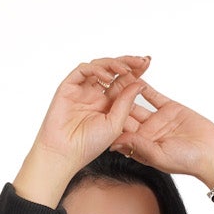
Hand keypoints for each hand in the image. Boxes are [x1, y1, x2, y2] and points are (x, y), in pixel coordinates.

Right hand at [26, 55, 154, 177]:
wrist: (66, 153)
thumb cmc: (88, 145)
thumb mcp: (116, 124)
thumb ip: (126, 103)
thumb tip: (139, 84)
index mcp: (108, 105)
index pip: (123, 82)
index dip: (135, 72)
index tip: (147, 63)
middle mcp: (96, 95)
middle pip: (113, 71)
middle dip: (128, 63)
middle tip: (141, 60)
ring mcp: (82, 90)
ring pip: (99, 67)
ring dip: (114, 64)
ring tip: (126, 69)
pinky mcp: (69, 86)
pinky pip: (83, 70)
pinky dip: (96, 70)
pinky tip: (107, 77)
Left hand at [107, 82, 213, 181]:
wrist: (212, 153)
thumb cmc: (187, 162)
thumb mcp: (158, 156)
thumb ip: (138, 146)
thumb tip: (114, 142)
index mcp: (139, 146)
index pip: (119, 132)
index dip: (107, 121)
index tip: (94, 110)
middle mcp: (146, 132)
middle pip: (125, 115)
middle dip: (113, 103)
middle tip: (99, 89)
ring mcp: (157, 120)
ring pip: (137, 103)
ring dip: (126, 91)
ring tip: (114, 78)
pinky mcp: (169, 109)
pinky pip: (153, 96)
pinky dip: (144, 86)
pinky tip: (134, 76)